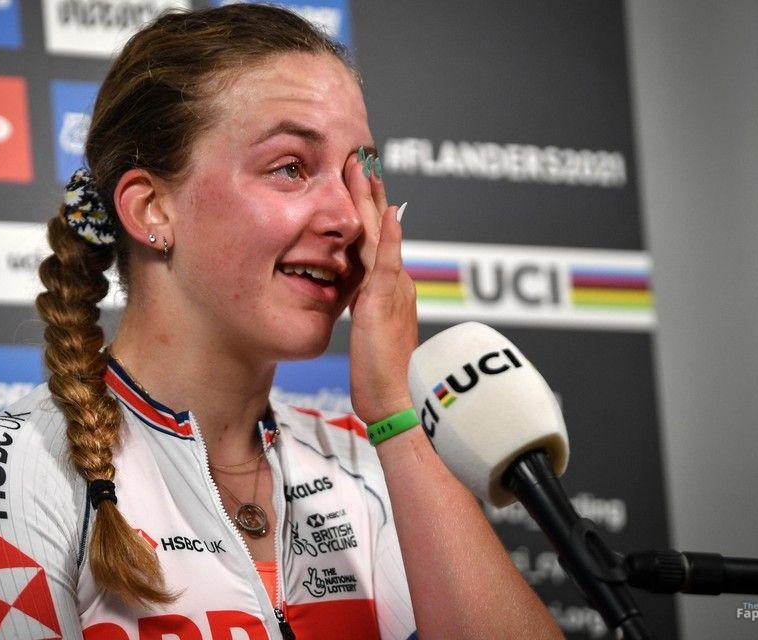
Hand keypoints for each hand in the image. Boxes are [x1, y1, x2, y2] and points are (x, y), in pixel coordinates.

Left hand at [343, 149, 417, 423]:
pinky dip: (390, 235)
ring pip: (382, 235)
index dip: (370, 213)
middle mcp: (397, 284)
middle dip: (371, 194)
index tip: (362, 185)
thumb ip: (368, 312)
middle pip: (382, 229)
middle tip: (362, 160)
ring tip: (365, 168)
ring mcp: (394, 289)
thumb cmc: (382, 379)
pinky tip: (389, 211)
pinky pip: (387, 261)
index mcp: (392, 292)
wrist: (396, 402)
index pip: (378, 243)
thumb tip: (360, 301)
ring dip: (373, 200)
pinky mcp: (386, 300)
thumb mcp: (371, 337)